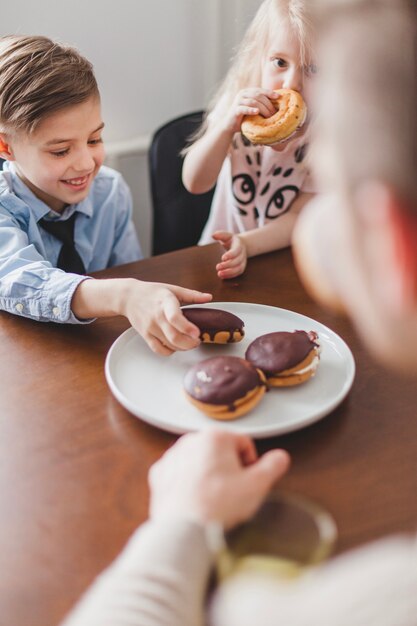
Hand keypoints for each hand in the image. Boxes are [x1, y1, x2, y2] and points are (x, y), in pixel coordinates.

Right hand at [122, 280, 211, 354]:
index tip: (197, 333)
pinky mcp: (145, 335)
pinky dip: (170, 351)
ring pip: (169, 346)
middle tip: (197, 340)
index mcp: (165, 302)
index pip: (175, 317)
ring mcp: (150, 328)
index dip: (187, 327)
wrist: (128, 297)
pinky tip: (176, 346)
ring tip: (189, 342)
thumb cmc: (152, 292)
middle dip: (190, 343)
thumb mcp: (172, 289)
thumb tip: (209, 297)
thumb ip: (192, 295)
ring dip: (183, 348)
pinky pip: (159, 350)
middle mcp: (156, 316)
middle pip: (174, 337)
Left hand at [149, 430, 289, 529]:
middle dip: (228, 468)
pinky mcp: (159, 474)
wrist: (185, 531)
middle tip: (232, 492)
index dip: (250, 463)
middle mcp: (190, 440)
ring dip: (207, 475)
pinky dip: (187, 484)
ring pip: (198, 461)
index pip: (243, 443)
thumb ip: (273, 466)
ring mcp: (172, 457)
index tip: (248, 481)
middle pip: (219, 451)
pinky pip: (179, 474)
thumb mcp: (257, 485)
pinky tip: (195, 500)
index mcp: (215, 437)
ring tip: (213, 499)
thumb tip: (281, 457)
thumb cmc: (220, 506)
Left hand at [213, 231, 246, 278]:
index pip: (236, 251)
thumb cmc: (231, 240)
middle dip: (227, 265)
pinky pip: (238, 273)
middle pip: (237, 261)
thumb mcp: (226, 236)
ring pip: (239, 269)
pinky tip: (223, 276)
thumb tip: (213, 235)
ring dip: (229, 272)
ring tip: (219, 274)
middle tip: (217, 267)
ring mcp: (243, 262)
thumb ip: (220, 235)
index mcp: (239, 245)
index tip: (222, 258)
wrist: (241, 246)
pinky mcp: (241, 267)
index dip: (230, 255)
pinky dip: (231, 276)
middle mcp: (242, 254)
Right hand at [223, 88, 277, 133]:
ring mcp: (238, 101)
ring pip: (253, 101)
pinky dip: (251, 110)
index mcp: (247, 92)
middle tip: (275, 113)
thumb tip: (277, 103)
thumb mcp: (253, 108)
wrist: (230, 125)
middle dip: (268, 104)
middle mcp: (242, 94)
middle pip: (258, 95)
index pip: (260, 90)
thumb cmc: (244, 117)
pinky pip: (244, 109)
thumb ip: (261, 104)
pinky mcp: (235, 110)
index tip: (279, 96)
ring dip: (263, 109)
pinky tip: (257, 112)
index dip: (270, 92)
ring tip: (269, 116)